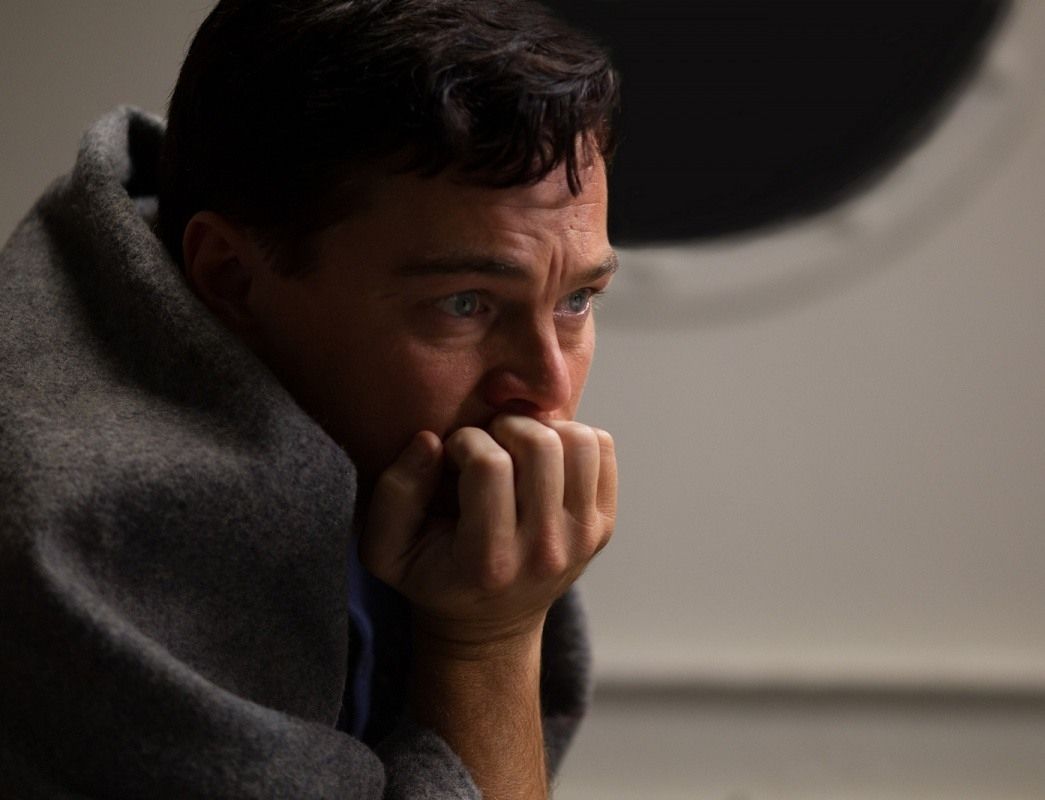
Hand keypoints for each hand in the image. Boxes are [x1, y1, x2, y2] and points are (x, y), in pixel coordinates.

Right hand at [359, 414, 615, 648]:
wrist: (490, 625)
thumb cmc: (433, 577)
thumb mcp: (385, 550)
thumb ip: (394, 493)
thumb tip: (430, 441)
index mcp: (490, 561)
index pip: (490, 466)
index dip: (465, 441)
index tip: (453, 452)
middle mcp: (545, 552)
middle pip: (540, 445)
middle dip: (504, 425)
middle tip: (486, 441)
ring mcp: (582, 539)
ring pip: (579, 441)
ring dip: (542, 428)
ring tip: (515, 446)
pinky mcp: (602, 526)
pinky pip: (600, 449)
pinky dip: (571, 438)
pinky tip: (542, 457)